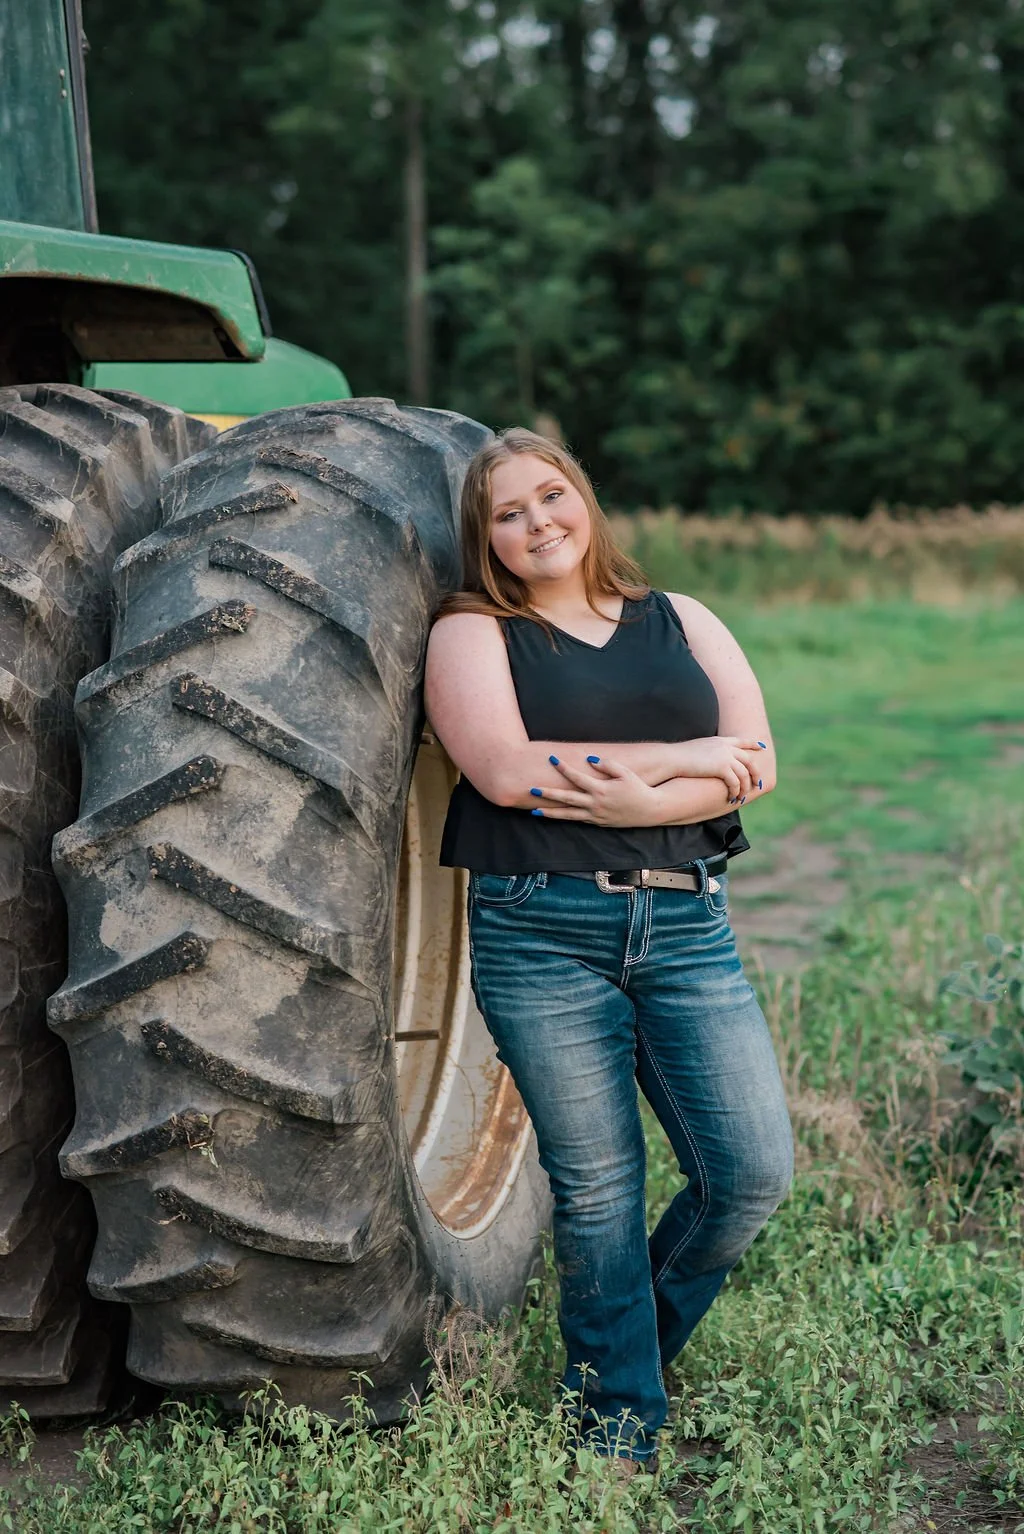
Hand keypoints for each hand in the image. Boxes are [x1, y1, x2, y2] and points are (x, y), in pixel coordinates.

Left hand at [530, 757, 665, 825]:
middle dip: (548, 794)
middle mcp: (595, 804)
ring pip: (568, 815)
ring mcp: (595, 816)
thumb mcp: (625, 772)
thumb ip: (607, 765)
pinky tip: (555, 816)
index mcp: (600, 790)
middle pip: (566, 799)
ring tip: (534, 812)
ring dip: (550, 813)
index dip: (563, 767)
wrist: (650, 810)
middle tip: (532, 790)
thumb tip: (589, 760)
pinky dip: (565, 818)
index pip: (576, 777)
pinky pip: (578, 820)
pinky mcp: (598, 823)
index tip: (551, 759)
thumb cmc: (638, 788)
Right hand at [665, 737, 765, 799]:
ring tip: (741, 797)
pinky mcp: (722, 768)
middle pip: (749, 760)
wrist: (674, 758)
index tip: (762, 747)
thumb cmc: (680, 756)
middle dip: (755, 773)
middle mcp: (726, 747)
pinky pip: (735, 782)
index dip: (753, 744)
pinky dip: (735, 791)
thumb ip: (710, 752)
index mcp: (721, 741)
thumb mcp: (699, 748)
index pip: (741, 741)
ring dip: (744, 787)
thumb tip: (712, 761)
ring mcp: (725, 756)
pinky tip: (731, 797)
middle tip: (757, 783)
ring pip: (744, 774)